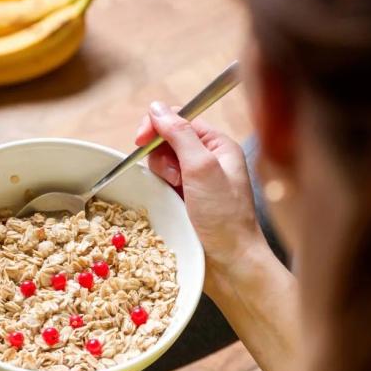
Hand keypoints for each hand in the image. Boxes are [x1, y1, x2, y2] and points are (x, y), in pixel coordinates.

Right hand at [135, 102, 268, 290]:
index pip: (181, 119)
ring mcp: (195, 181)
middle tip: (173, 177)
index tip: (141, 139)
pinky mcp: (183, 200)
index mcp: (219, 146)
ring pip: (160, 163)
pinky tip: (170, 202)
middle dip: (161, 156)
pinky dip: (159, 190)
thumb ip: (179, 134)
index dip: (158, 125)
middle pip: (167, 141)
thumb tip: (157, 108)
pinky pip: (160, 184)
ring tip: (176, 193)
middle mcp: (208, 160)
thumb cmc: (224, 217)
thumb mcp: (202, 168)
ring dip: (161, 175)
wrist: (230, 263)